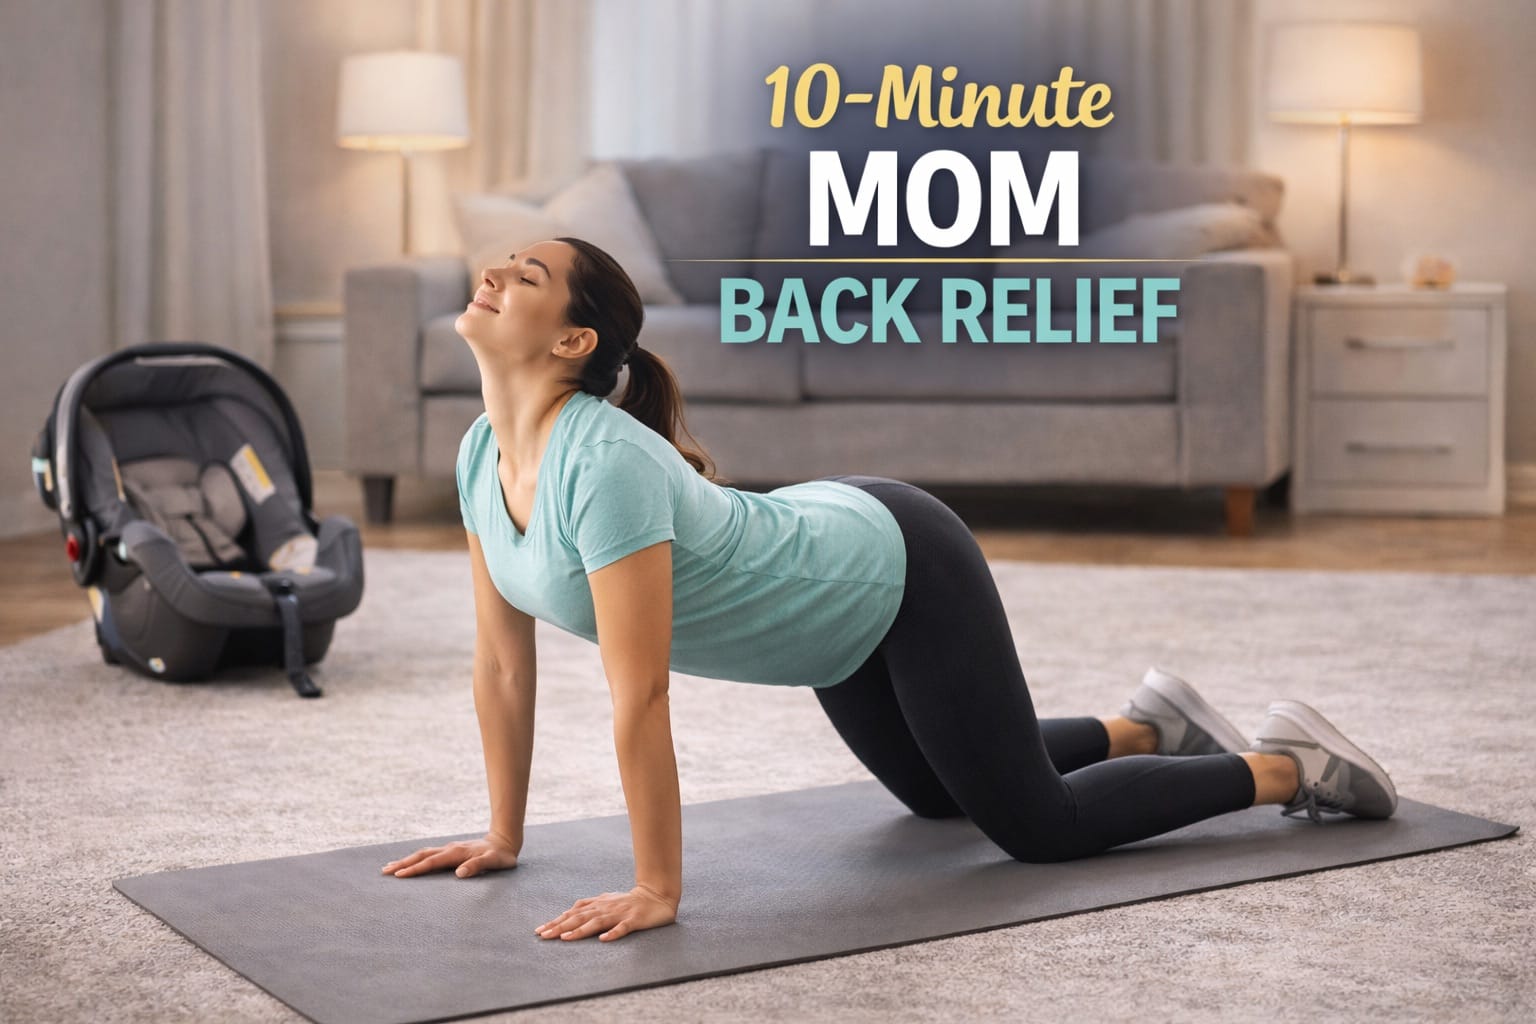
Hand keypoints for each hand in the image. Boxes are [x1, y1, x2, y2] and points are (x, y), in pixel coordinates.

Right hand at [381, 833, 519, 877]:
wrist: (505, 842)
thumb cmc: (500, 856)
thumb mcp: (493, 862)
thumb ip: (478, 866)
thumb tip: (459, 873)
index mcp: (456, 853)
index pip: (431, 862)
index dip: (415, 869)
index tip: (399, 875)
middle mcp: (449, 849)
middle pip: (422, 856)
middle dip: (403, 863)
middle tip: (384, 871)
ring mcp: (449, 849)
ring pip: (423, 854)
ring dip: (407, 860)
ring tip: (390, 867)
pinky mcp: (451, 852)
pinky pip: (429, 855)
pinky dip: (416, 859)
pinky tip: (410, 863)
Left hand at [535, 883, 678, 941]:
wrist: (656, 896)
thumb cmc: (629, 901)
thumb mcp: (607, 901)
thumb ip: (590, 907)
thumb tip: (570, 912)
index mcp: (599, 904)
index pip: (573, 913)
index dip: (556, 921)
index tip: (540, 930)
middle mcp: (606, 908)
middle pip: (580, 917)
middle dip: (560, 926)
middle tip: (543, 935)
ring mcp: (620, 914)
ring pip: (597, 922)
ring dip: (580, 930)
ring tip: (565, 939)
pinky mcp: (634, 920)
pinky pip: (623, 928)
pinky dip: (613, 933)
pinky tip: (604, 940)